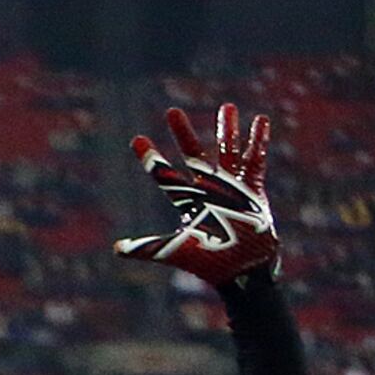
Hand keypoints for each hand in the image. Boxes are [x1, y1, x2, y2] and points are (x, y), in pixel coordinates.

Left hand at [119, 102, 279, 289]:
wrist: (242, 269)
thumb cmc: (208, 262)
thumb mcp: (174, 250)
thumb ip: (146, 247)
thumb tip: (115, 249)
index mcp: (187, 200)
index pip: (164, 174)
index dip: (151, 157)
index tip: (137, 139)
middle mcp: (208, 189)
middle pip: (194, 154)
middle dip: (183, 133)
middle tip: (171, 111)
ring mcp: (232, 187)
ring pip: (228, 152)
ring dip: (228, 130)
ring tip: (226, 106)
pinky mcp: (254, 190)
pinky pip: (256, 161)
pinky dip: (258, 142)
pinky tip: (259, 120)